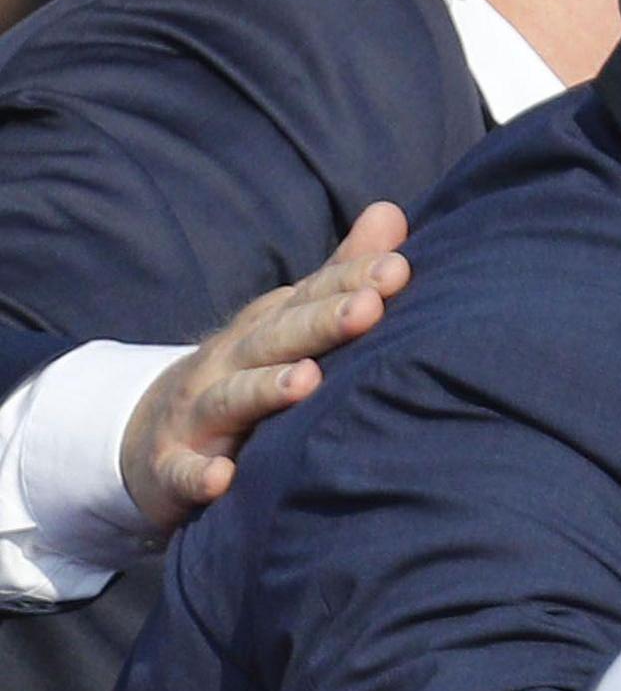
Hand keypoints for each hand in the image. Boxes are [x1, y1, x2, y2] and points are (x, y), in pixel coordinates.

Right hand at [118, 203, 407, 532]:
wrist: (153, 435)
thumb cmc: (246, 371)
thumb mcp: (288, 321)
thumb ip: (340, 276)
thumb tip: (392, 212)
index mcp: (266, 328)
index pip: (310, 298)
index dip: (351, 282)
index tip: (397, 268)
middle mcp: (230, 363)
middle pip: (277, 339)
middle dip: (322, 323)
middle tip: (368, 309)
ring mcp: (197, 414)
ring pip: (232, 398)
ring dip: (266, 389)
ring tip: (306, 381)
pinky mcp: (172, 467)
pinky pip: (184, 472)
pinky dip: (200, 474)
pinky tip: (224, 478)